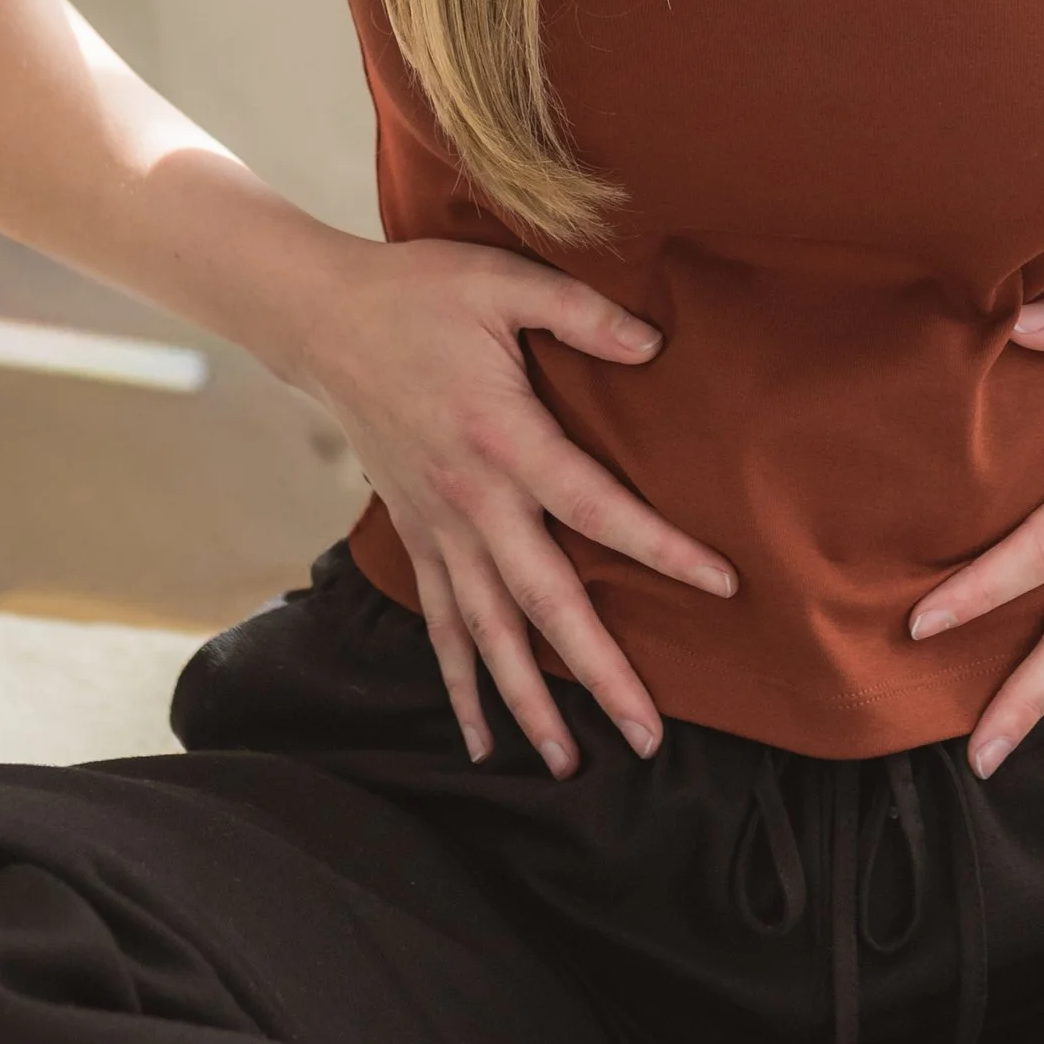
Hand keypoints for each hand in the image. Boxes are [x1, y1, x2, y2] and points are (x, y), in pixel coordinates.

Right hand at [283, 234, 733, 774]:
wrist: (322, 320)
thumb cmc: (420, 292)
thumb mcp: (503, 281)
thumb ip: (581, 311)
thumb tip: (653, 342)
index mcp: (504, 436)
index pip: (595, 505)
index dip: (660, 548)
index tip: (721, 585)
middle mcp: (471, 500)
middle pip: (543, 601)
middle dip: (598, 672)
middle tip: (649, 735)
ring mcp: (438, 527)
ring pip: (488, 634)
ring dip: (528, 702)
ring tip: (569, 762)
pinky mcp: (415, 536)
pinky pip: (442, 625)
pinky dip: (459, 685)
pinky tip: (481, 741)